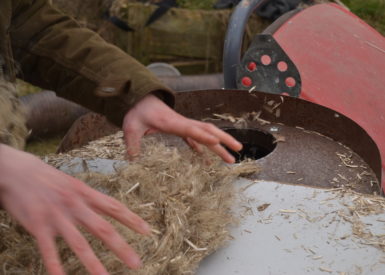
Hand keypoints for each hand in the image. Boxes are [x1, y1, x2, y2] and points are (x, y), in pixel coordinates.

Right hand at [0, 144, 149, 274]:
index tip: (147, 231)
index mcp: (85, 192)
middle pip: (102, 228)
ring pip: (79, 243)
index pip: (114, 207)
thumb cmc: (47, 178)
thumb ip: (88, 197)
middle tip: (136, 263)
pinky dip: (55, 267)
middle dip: (121, 247)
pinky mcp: (38, 225)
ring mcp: (57, 216)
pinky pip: (49, 250)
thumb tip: (106, 208)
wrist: (16, 170)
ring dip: (93, 263)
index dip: (132, 219)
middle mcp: (75, 204)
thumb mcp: (72, 183)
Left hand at [122, 94, 241, 162]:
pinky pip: (196, 139)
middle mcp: (183, 123)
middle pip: (209, 130)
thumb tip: (132, 160)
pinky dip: (204, 148)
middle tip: (238, 150)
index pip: (191, 130)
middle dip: (224, 140)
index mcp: (172, 123)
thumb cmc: (137, 111)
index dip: (204, 137)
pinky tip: (206, 159)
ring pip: (207, 133)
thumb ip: (132, 144)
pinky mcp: (181, 128)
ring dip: (220, 144)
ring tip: (231, 157)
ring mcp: (184, 125)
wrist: (140, 98)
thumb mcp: (131, 127)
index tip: (217, 143)